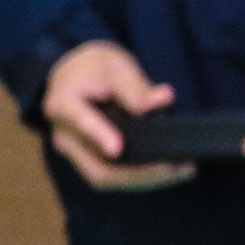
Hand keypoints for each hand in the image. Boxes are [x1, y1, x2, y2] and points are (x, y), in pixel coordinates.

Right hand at [43, 39, 192, 191]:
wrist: (73, 78)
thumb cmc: (92, 69)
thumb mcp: (114, 66)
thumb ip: (135, 86)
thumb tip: (163, 100)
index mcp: (63, 104)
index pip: (80, 121)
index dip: (98, 135)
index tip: (117, 148)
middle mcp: (64, 136)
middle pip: (97, 166)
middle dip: (137, 173)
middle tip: (172, 167)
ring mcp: (76, 154)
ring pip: (107, 178)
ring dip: (145, 179)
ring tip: (181, 170)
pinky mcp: (90, 162)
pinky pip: (113, 176)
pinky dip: (142, 176)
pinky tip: (170, 171)